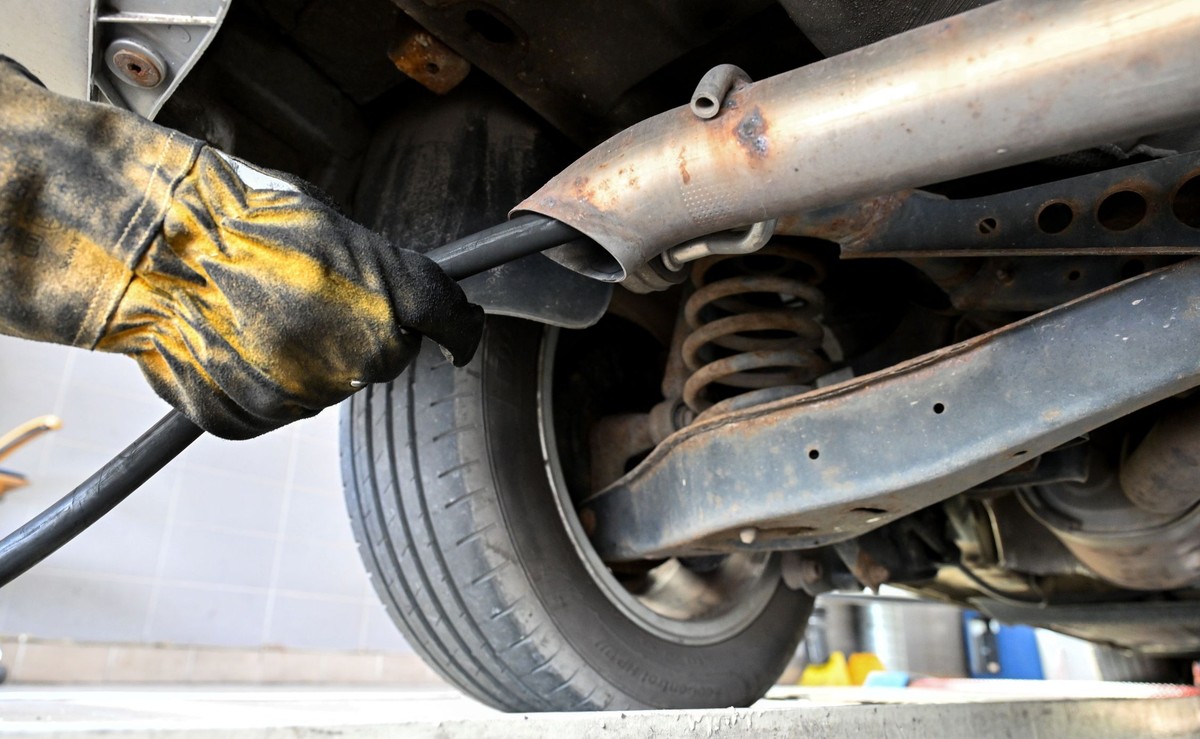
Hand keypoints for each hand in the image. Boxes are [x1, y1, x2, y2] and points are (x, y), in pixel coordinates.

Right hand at [97, 147, 483, 438]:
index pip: (449, 320)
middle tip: (311, 296)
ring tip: (259, 311)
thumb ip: (380, 268)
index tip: (460, 335)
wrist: (150, 248)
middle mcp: (355, 360)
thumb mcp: (332, 225)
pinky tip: (234, 339)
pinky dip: (264, 380)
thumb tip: (402, 290)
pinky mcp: (251, 420)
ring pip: (327, 385)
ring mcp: (302, 397)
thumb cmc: (237, 220)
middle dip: (363, 333)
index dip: (459, 327)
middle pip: (383, 359)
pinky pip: (276, 405)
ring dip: (311, 359)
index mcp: (386, 303)